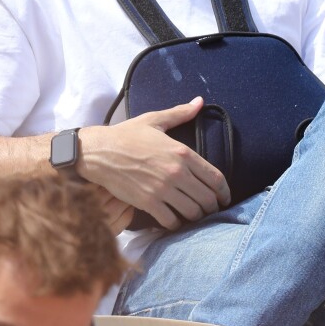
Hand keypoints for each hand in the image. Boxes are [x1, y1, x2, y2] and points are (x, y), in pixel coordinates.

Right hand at [77, 97, 231, 229]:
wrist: (100, 152)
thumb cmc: (127, 134)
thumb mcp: (155, 120)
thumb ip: (180, 113)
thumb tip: (199, 102)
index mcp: (181, 152)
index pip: (215, 177)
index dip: (224, 191)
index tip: (225, 197)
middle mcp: (176, 172)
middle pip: (207, 198)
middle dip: (213, 206)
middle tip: (211, 208)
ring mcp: (162, 189)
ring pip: (192, 212)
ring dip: (197, 216)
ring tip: (194, 214)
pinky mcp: (148, 203)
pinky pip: (171, 221)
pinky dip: (176, 223)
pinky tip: (174, 219)